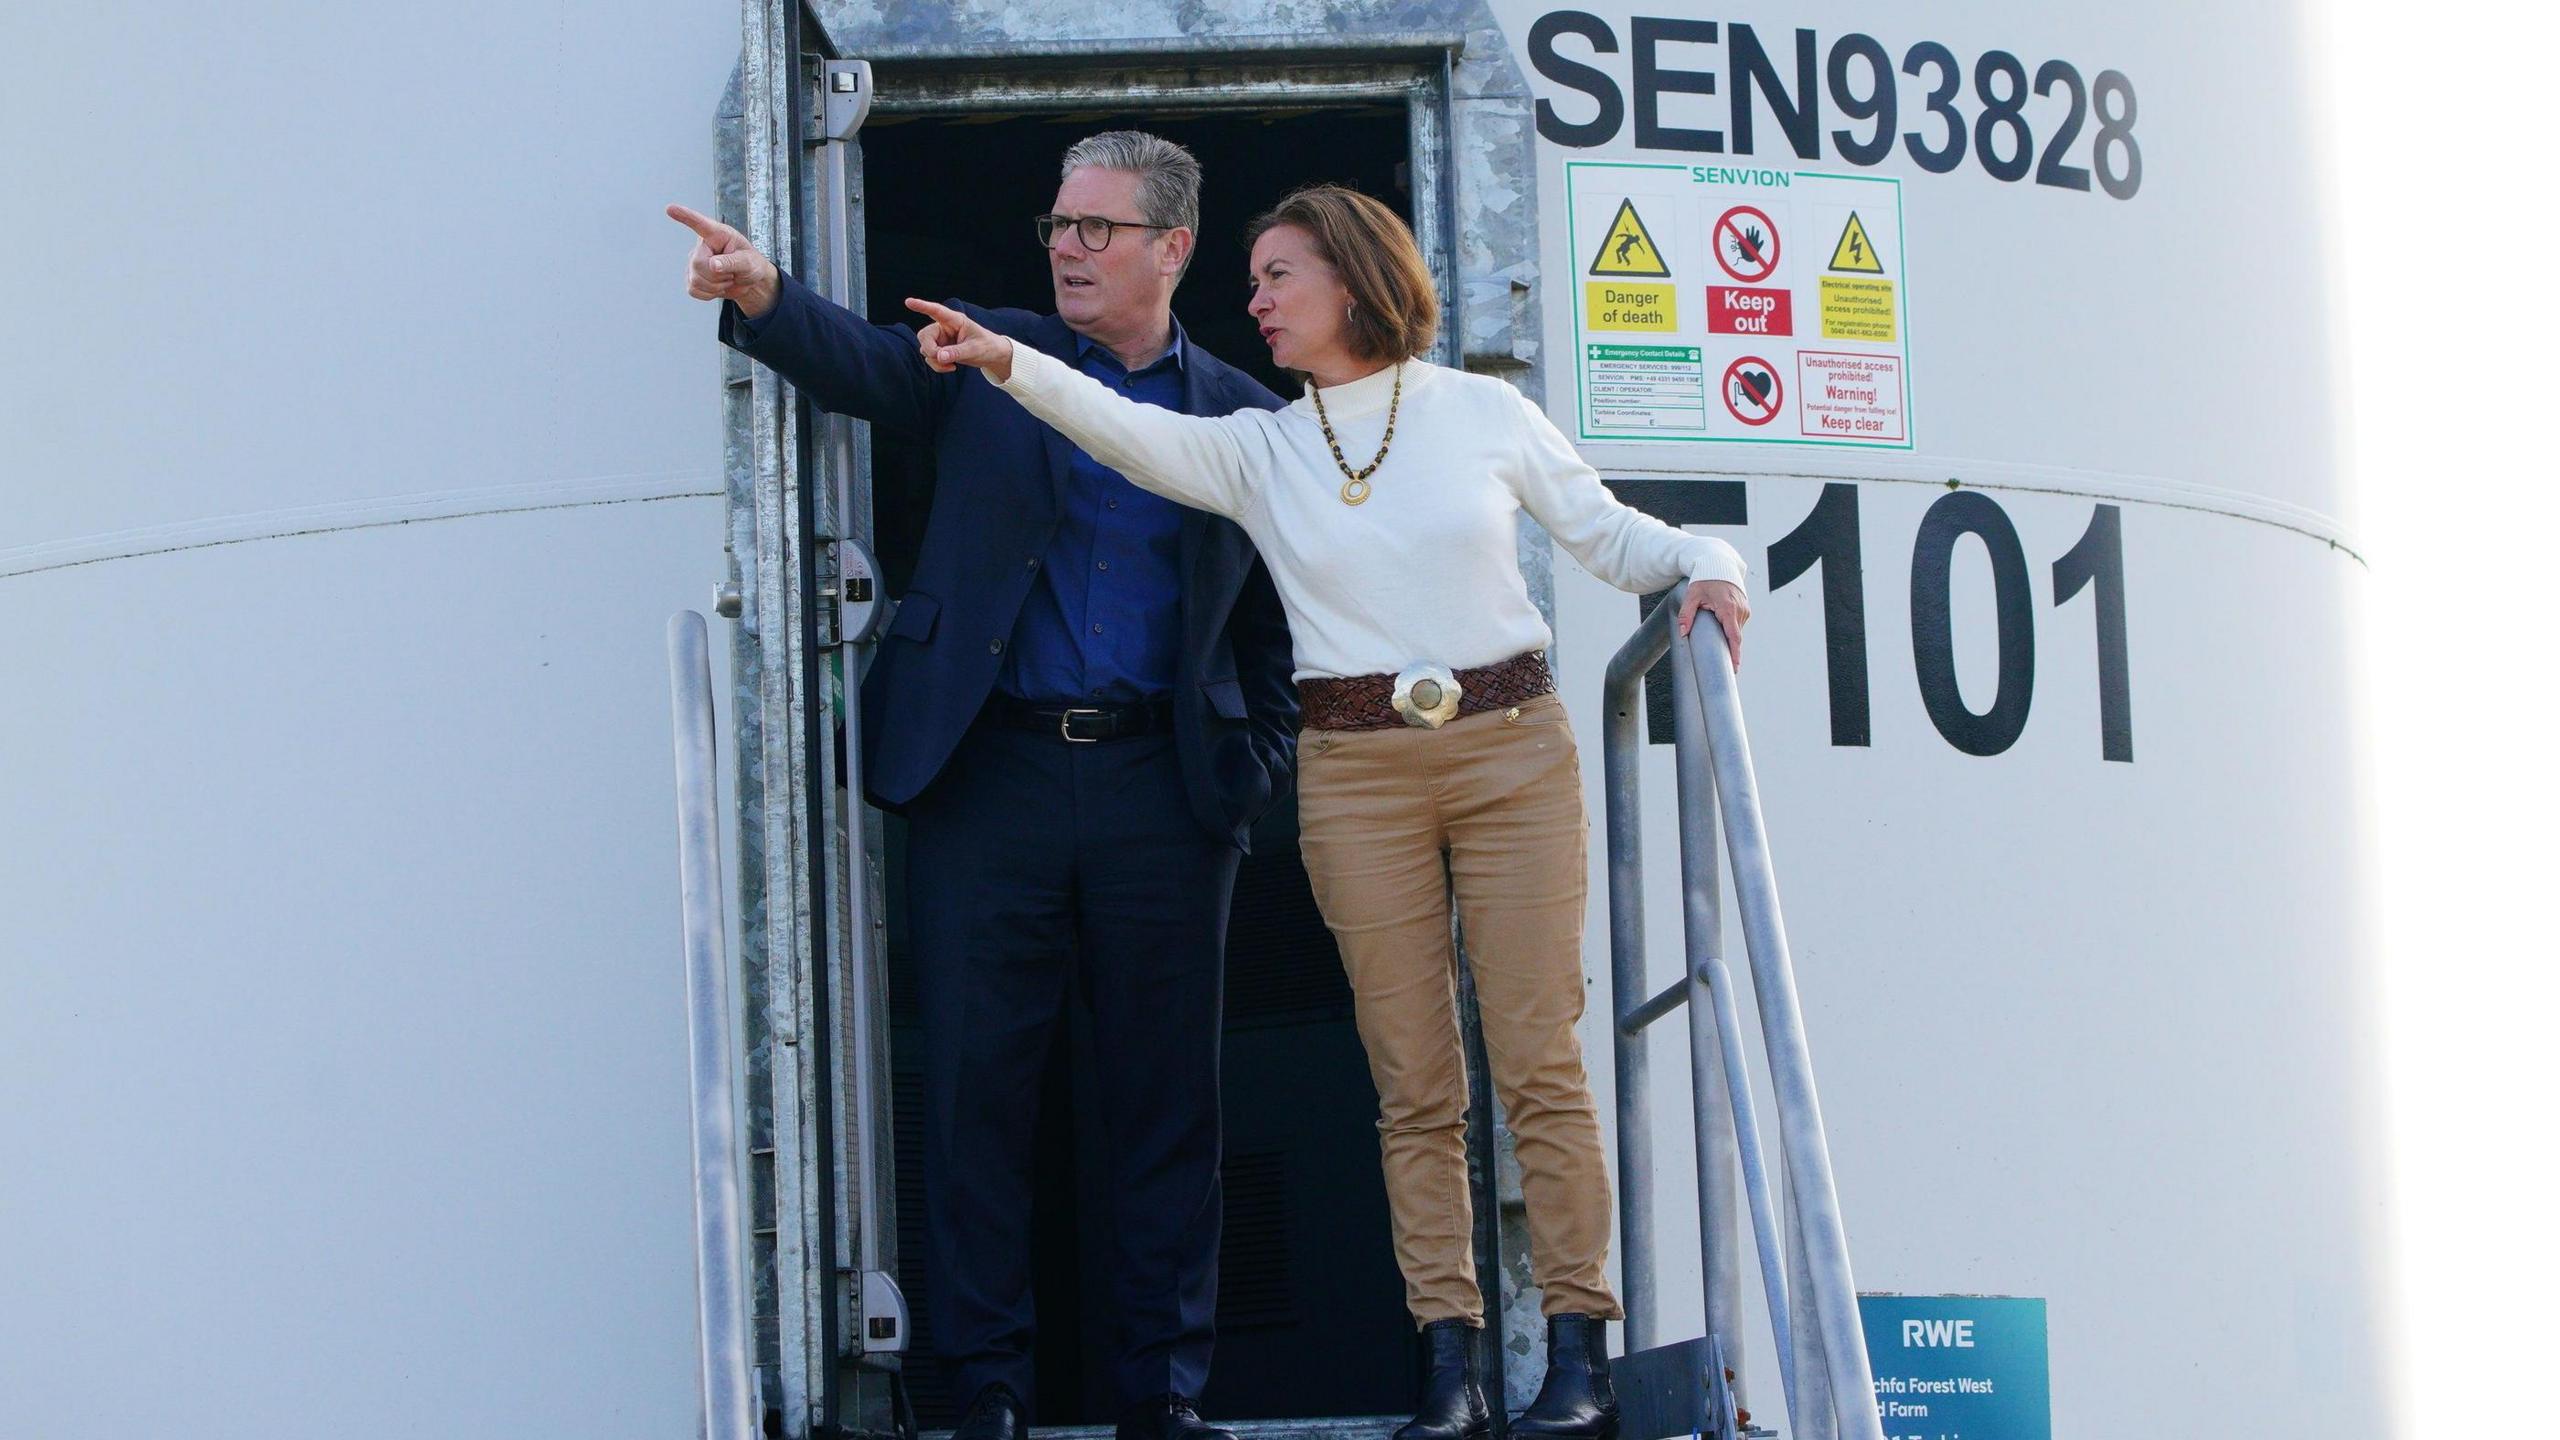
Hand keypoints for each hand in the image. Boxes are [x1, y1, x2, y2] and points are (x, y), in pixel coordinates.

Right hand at [667, 203, 779, 318]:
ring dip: (716, 286)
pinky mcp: (691, 278)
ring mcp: (694, 262)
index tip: (670, 209)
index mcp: (717, 234)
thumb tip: (713, 265)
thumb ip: (733, 262)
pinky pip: (693, 290)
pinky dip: (709, 294)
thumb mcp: (749, 262)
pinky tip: (718, 287)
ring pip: (696, 280)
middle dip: (718, 276)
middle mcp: (702, 246)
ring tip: (726, 279)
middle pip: (698, 264)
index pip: (699, 223)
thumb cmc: (751, 264)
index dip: (684, 216)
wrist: (749, 281)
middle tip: (731, 274)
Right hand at [904, 298, 1014, 381]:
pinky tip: (951, 367)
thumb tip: (940, 356)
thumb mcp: (975, 350)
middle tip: (942, 359)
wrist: (991, 354)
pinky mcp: (940, 349)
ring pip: (925, 348)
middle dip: (930, 350)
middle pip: (924, 335)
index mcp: (955, 320)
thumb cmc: (986, 346)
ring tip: (952, 366)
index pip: (937, 311)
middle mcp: (944, 327)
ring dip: (935, 360)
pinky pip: (930, 358)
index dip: (922, 306)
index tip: (908, 302)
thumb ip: (957, 352)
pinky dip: (937, 366)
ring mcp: (940, 338)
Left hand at [1677, 579, 1749, 667]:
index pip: (1734, 637)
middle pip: (1735, 637)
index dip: (1735, 654)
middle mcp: (1740, 610)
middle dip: (1728, 649)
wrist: (1719, 566)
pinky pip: (1737, 625)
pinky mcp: (1745, 609)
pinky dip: (1730, 629)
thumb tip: (1682, 632)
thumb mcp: (1692, 596)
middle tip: (1721, 663)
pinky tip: (1721, 627)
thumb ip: (1686, 614)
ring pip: (1736, 631)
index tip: (1735, 668)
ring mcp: (1745, 610)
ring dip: (1727, 637)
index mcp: (1728, 608)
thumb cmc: (1705, 580)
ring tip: (1716, 637)